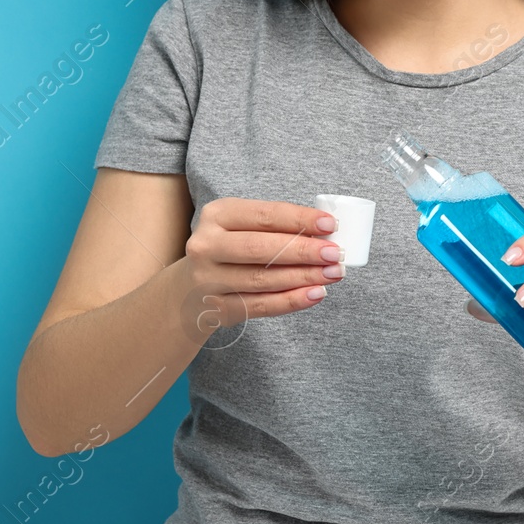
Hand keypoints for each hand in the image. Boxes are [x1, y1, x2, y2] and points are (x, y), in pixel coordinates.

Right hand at [180, 198, 344, 338]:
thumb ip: (276, 228)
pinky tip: (315, 294)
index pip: (264, 216)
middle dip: (304, 251)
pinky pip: (260, 305)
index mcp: (216, 215)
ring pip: (263, 279)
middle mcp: (206, 245)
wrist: (188, 290)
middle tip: (335, 253)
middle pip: (261, 248)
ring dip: (304, 277)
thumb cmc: (229, 250)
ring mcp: (208, 279)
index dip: (299, 220)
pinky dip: (291, 301)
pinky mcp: (217, 307)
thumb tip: (324, 235)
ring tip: (333, 274)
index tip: (330, 225)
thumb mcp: (241, 228)